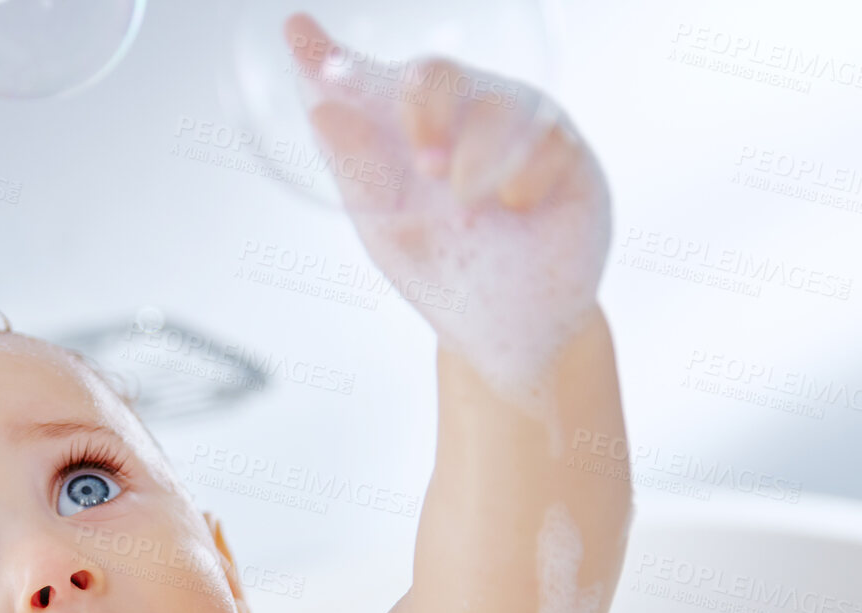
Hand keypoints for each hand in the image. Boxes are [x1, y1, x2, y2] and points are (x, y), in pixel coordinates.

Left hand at [284, 12, 610, 395]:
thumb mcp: (391, 230)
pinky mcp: (564, 151)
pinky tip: (517, 207)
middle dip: (426, 109)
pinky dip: (526, 176)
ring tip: (466, 201)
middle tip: (424, 162)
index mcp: (406, 137)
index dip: (329, 57)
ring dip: (477, 155)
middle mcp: (459, 119)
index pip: (365, 83)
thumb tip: (322, 111)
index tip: (298, 34)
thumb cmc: (448, 274)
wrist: (513, 329)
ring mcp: (514, 129)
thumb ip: (359, 171)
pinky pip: (549, 138)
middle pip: (436, 74)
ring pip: (499, 105)